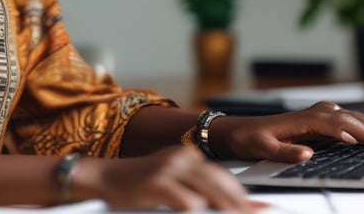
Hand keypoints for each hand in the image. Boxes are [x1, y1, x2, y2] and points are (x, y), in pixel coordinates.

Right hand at [73, 146, 261, 212]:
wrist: (104, 178)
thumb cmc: (137, 185)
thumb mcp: (170, 181)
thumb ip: (197, 188)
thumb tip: (228, 204)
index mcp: (187, 155)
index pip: (223, 175)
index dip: (241, 195)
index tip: (258, 209)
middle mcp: (181, 157)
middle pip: (221, 183)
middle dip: (239, 204)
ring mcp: (169, 168)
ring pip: (209, 192)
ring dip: (224, 209)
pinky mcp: (158, 182)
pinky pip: (188, 202)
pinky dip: (198, 212)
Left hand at [210, 101, 363, 162]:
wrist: (233, 130)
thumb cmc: (247, 138)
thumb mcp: (262, 148)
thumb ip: (285, 153)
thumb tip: (308, 154)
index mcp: (302, 119)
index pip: (339, 125)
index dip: (361, 134)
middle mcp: (310, 113)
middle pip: (349, 118)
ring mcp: (311, 115)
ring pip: (348, 116)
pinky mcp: (311, 119)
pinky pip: (341, 118)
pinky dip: (359, 123)